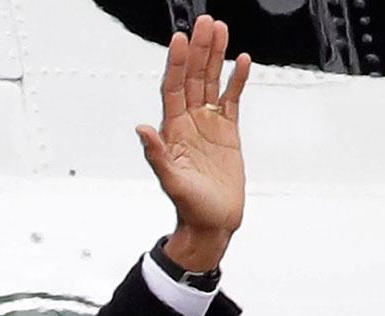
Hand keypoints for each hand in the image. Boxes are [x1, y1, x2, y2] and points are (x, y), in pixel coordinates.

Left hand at [136, 15, 250, 270]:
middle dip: (198, 49)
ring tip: (220, 29)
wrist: (212, 224)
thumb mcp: (172, 182)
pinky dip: (237, 80)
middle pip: (193, 77)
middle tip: (204, 22)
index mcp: (173, 131)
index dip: (176, 63)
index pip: (173, 88)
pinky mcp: (227, 131)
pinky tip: (242, 61)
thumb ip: (157, 155)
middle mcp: (189, 123)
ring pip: (211, 82)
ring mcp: (208, 125)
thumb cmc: (190, 208)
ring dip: (215, 56)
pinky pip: (232, 98)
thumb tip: (142, 130)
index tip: (180, 39)